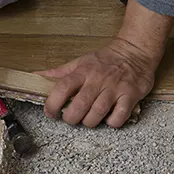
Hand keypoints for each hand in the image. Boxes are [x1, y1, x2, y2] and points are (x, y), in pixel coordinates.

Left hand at [39, 37, 161, 127]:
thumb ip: (60, 72)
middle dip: (71, 118)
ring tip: (89, 119)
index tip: (51, 112)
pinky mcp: (130, 95)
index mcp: (83, 72)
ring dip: (90, 122)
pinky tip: (109, 118)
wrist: (136, 50)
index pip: (62, 88)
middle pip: (79, 106)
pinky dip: (111, 122)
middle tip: (72, 118)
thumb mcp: (81, 61)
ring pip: (97, 114)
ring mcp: (114, 88)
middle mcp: (98, 80)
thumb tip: (37, 75)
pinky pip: (118, 117)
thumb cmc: (106, 59)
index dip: (52, 104)